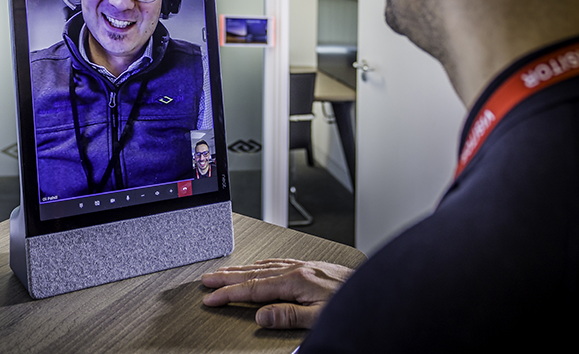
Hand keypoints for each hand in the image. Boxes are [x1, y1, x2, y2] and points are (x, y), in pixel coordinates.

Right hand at [202, 258, 353, 329]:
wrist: (372, 290)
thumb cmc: (349, 304)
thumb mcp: (318, 317)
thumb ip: (288, 315)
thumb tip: (261, 316)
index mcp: (295, 281)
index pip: (254, 289)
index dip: (229, 294)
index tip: (212, 298)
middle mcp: (297, 270)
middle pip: (254, 273)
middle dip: (227, 277)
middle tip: (207, 280)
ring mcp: (303, 266)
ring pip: (264, 266)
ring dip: (241, 269)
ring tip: (223, 272)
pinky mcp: (310, 266)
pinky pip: (278, 262)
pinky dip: (261, 264)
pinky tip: (258, 265)